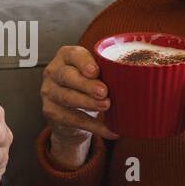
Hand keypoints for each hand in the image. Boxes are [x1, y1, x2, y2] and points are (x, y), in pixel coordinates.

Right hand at [40, 45, 118, 167]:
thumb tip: (134, 77)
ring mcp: (49, 92)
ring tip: (106, 106)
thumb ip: (106, 72)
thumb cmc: (86, 86)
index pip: (72, 55)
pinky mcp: (51, 111)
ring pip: (68, 97)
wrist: (70, 112)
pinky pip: (73, 119)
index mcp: (66, 57)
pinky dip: (94, 126)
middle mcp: (53, 72)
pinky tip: (111, 130)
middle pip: (67, 76)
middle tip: (104, 92)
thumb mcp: (94, 74)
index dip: (84, 63)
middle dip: (86, 84)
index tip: (96, 71)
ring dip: (88, 103)